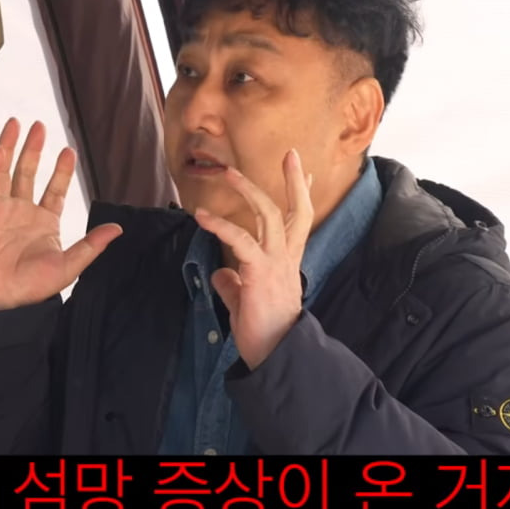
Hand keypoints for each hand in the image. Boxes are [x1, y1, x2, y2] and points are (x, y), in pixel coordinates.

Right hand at [0, 119, 121, 310]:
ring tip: (18, 124)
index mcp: (44, 223)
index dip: (61, 171)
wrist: (1, 301)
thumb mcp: (69, 265)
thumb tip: (117, 229)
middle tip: (40, 126)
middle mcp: (22, 213)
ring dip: (12, 148)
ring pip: (6, 172)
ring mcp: (2, 211)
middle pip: (29, 174)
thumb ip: (91, 245)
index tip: (69, 151)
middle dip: (34, 150)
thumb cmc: (34, 288)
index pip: (54, 190)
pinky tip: (1, 148)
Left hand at [194, 149, 313, 368]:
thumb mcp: (246, 303)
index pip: (299, 221)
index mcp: (288, 262)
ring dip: (248, 189)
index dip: (303, 195)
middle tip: (289, 153)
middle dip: (293, 180)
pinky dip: (220, 225)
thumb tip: (220, 274)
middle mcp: (287, 258)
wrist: (274, 354)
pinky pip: (240, 240)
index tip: (307, 172)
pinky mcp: (259, 272)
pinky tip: (202, 216)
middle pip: (296, 210)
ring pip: (268, 214)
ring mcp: (276, 263)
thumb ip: (235, 284)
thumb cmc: (263, 332)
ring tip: (228, 172)